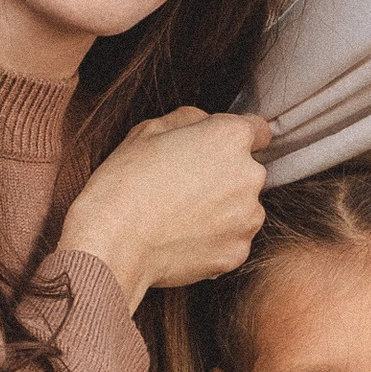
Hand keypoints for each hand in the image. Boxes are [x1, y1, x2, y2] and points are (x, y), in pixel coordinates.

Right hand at [62, 108, 271, 306]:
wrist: (113, 243)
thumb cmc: (124, 184)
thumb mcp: (148, 131)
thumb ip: (190, 119)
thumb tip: (204, 124)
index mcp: (229, 138)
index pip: (257, 130)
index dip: (235, 138)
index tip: (219, 149)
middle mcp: (249, 176)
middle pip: (247, 172)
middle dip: (224, 176)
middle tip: (184, 186)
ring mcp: (247, 218)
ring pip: (242, 208)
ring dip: (222, 210)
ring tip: (181, 216)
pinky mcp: (237, 252)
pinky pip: (232, 240)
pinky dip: (214, 240)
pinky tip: (183, 237)